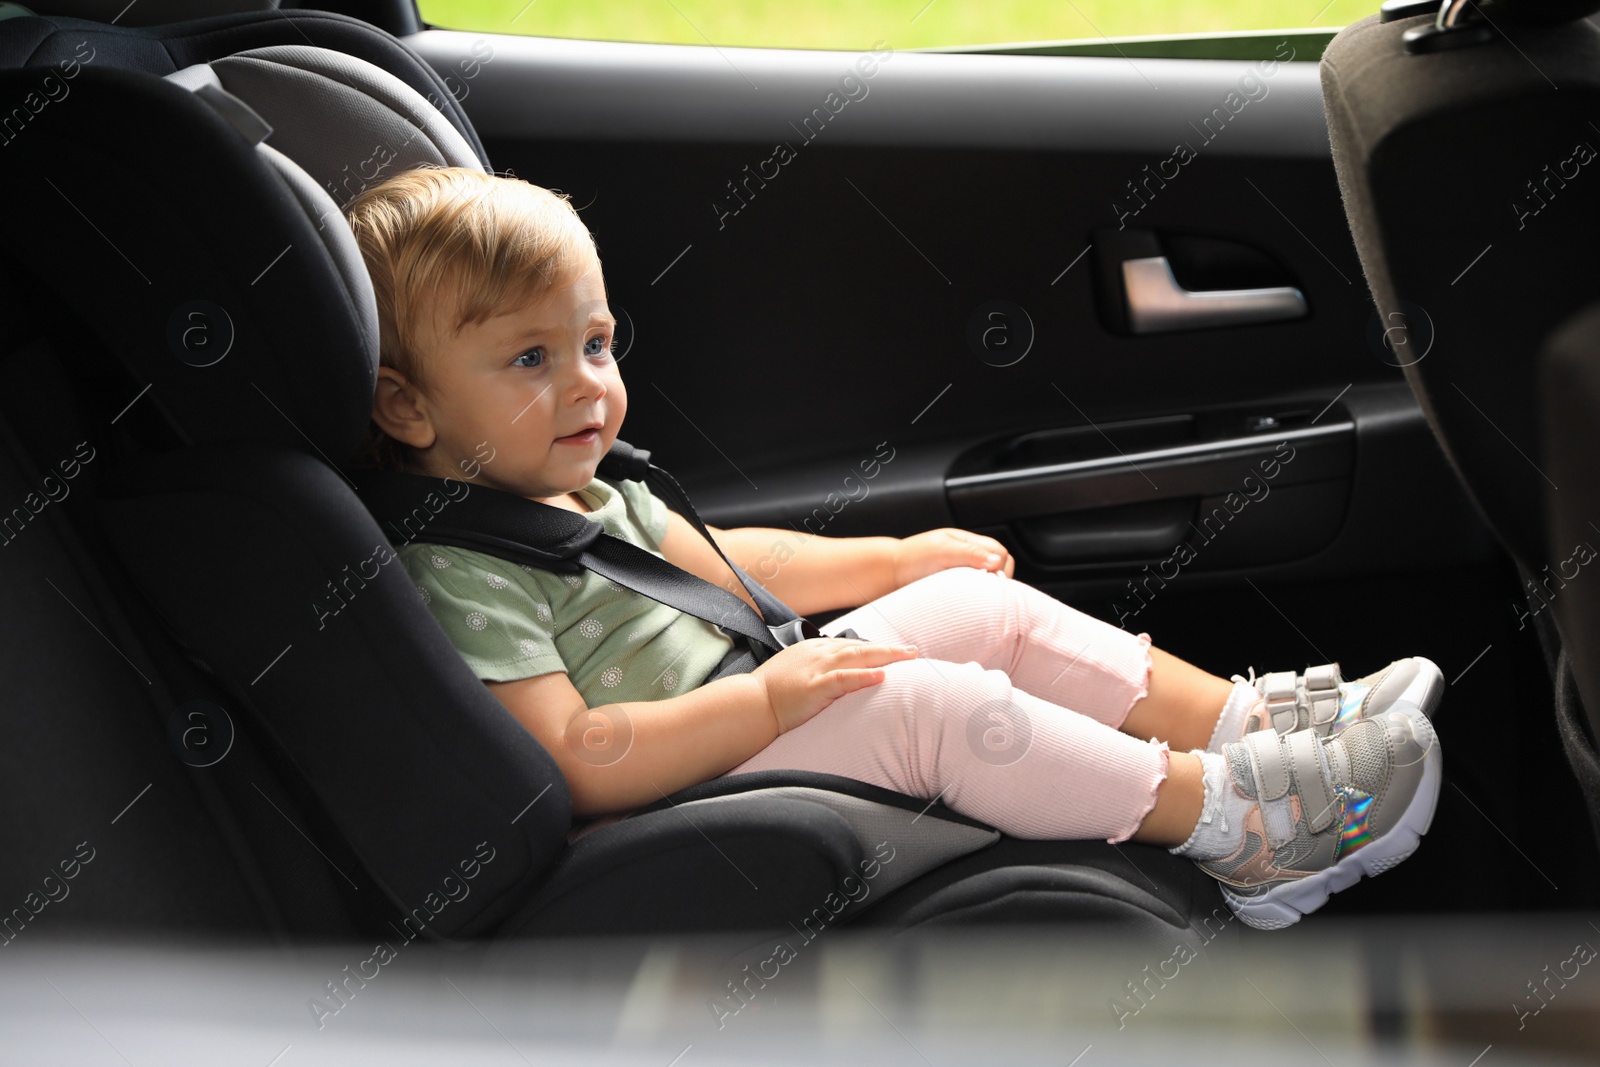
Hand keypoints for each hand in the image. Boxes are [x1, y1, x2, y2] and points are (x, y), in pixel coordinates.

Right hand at [752, 638, 919, 734]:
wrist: (751, 704)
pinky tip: (882, 676)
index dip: (874, 649)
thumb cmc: (770, 693)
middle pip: (860, 647)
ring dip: (886, 656)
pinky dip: (864, 675)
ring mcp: (817, 669)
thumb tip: (835, 680)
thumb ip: (816, 671)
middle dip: (889, 649)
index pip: (850, 646)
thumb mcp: (795, 673)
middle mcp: (818, 654)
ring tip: (908, 658)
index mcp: (813, 650)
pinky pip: (844, 679)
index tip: (894, 654)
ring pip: (858, 656)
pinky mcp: (815, 687)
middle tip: (913, 652)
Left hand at [891, 528, 1014, 588]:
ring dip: (988, 590)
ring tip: (975, 597)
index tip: (990, 580)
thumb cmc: (913, 558)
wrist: (891, 573)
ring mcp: (966, 573)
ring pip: (991, 582)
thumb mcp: (942, 550)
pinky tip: (970, 603)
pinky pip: (979, 594)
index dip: (1000, 567)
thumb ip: (970, 553)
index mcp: (970, 543)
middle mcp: (971, 557)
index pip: (1001, 553)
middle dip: (998, 580)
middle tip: (985, 592)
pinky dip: (979, 599)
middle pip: (1001, 567)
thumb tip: (998, 561)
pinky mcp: (959, 588)